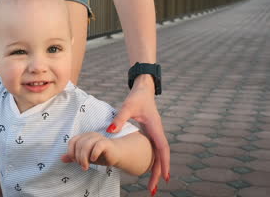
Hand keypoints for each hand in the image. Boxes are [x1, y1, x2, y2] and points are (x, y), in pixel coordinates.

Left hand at [61, 132, 119, 170]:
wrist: (117, 155)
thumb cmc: (100, 155)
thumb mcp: (85, 157)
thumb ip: (73, 157)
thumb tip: (62, 159)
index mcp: (84, 136)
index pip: (72, 141)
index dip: (71, 151)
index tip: (74, 161)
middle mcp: (90, 135)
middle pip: (78, 144)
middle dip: (78, 157)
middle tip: (82, 166)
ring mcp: (99, 138)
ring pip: (86, 145)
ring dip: (84, 158)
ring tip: (86, 166)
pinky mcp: (106, 143)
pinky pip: (97, 146)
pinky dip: (93, 154)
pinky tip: (93, 160)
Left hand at [107, 75, 169, 192]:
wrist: (143, 88)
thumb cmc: (137, 97)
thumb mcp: (127, 106)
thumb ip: (120, 118)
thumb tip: (111, 130)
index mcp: (155, 128)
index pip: (162, 149)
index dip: (164, 164)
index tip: (164, 178)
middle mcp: (157, 132)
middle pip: (161, 157)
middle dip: (158, 173)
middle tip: (152, 190)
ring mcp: (155, 133)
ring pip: (158, 155)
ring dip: (156, 170)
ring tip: (151, 185)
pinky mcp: (150, 132)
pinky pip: (154, 150)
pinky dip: (153, 162)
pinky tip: (148, 170)